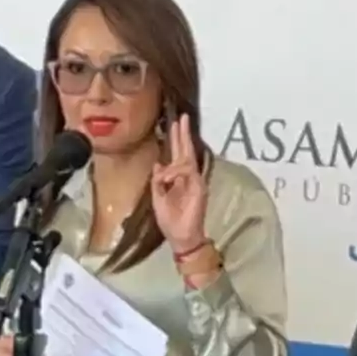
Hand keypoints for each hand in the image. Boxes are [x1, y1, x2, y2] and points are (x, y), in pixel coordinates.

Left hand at [151, 114, 206, 251]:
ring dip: (178, 149)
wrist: (181, 237)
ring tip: (173, 146)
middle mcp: (188, 177)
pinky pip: (186, 171)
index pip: (177, 155)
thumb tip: (158, 163)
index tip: (175, 125)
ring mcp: (195, 181)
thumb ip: (158, 181)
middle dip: (183, 134)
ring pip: (186, 158)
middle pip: (186, 151)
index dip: (176, 140)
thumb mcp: (157, 198)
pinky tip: (167, 178)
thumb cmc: (170, 221)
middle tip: (182, 117)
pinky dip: (174, 172)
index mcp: (178, 179)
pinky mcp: (199, 186)